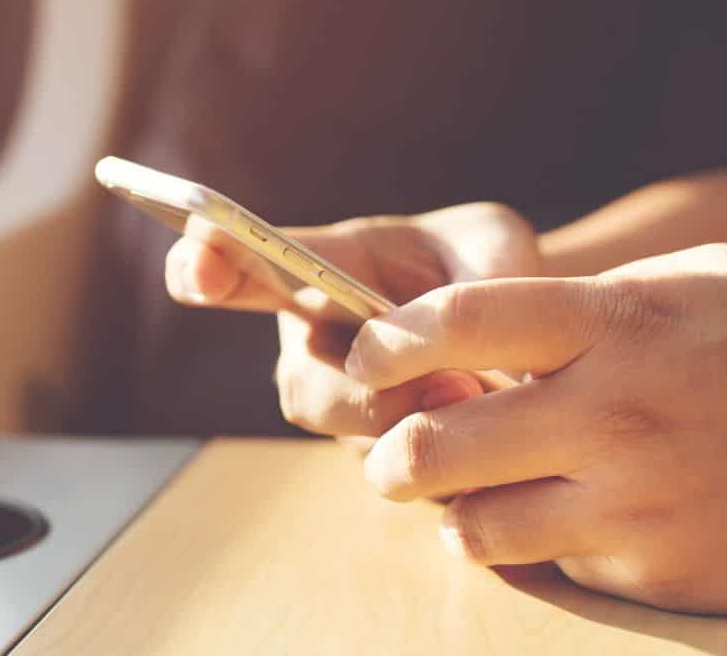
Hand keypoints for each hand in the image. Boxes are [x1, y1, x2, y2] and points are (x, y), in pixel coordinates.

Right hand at [163, 202, 539, 436]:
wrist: (528, 327)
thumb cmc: (487, 266)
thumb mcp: (492, 243)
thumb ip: (481, 275)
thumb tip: (478, 342)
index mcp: (321, 270)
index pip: (243, 267)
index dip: (205, 268)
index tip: (198, 271)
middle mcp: (318, 347)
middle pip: (305, 390)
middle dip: (358, 399)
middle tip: (441, 381)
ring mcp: (351, 412)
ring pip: (358, 445)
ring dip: (419, 431)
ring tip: (486, 397)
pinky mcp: (395, 463)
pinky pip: (410, 482)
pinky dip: (455, 465)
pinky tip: (501, 439)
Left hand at [347, 243, 726, 615]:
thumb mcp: (705, 282)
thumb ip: (595, 296)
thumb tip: (496, 320)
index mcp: (619, 323)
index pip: (459, 319)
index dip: (388, 338)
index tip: (367, 353)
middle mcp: (614, 413)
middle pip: (437, 443)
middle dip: (387, 455)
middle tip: (386, 455)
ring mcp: (634, 502)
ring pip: (476, 525)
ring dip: (451, 514)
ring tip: (460, 499)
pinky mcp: (654, 573)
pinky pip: (551, 566)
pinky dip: (532, 550)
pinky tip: (552, 525)